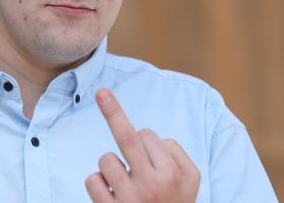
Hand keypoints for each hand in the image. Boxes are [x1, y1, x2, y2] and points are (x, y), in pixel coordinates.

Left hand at [85, 89, 199, 202]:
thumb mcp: (191, 180)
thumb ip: (175, 152)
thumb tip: (148, 136)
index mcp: (172, 173)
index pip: (147, 135)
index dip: (144, 140)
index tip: (143, 145)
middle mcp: (152, 185)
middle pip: (127, 137)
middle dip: (113, 111)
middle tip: (102, 92)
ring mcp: (129, 199)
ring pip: (106, 159)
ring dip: (110, 166)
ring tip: (124, 182)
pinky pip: (93, 180)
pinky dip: (98, 183)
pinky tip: (111, 194)